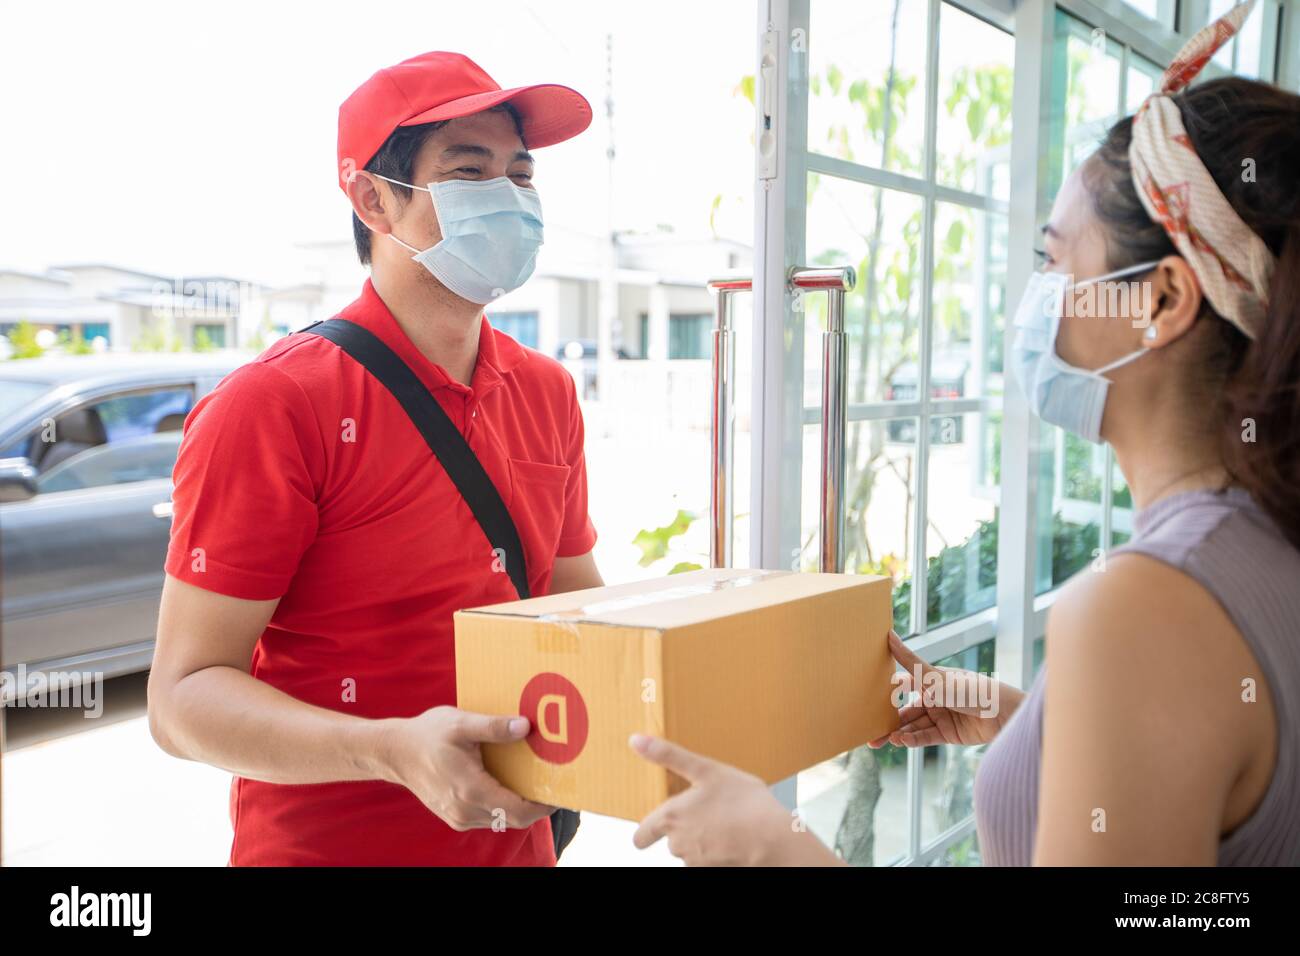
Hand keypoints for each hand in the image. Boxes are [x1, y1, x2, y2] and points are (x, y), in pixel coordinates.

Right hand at [380, 705, 554, 830]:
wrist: (396, 752)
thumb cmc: (428, 735)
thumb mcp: (462, 723)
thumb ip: (494, 727)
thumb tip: (525, 726)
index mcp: (471, 789)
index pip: (519, 811)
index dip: (544, 805)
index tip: (561, 791)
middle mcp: (465, 809)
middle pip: (514, 818)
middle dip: (536, 805)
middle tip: (553, 784)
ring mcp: (459, 816)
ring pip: (502, 820)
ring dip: (519, 805)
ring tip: (533, 781)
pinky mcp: (455, 816)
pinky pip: (488, 817)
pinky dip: (502, 805)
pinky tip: (508, 784)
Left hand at [629, 734, 840, 865]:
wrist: (774, 840)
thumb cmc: (743, 802)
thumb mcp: (706, 769)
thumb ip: (669, 755)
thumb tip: (635, 740)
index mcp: (671, 818)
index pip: (641, 835)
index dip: (644, 832)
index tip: (648, 830)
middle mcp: (678, 845)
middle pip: (671, 839)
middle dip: (684, 827)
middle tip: (708, 810)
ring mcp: (697, 862)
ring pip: (691, 850)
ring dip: (703, 838)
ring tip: (727, 821)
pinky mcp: (714, 871)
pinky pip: (710, 861)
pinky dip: (719, 851)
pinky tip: (735, 837)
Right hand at [869, 630, 1023, 748]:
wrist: (1001, 715)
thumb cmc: (969, 689)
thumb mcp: (935, 676)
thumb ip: (908, 661)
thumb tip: (888, 635)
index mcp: (931, 680)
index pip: (904, 685)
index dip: (887, 691)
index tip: (866, 697)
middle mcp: (935, 698)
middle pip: (906, 710)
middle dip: (888, 720)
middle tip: (868, 730)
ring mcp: (941, 716)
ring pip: (913, 726)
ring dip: (898, 732)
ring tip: (882, 739)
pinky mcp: (948, 734)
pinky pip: (925, 737)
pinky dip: (912, 740)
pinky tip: (900, 741)